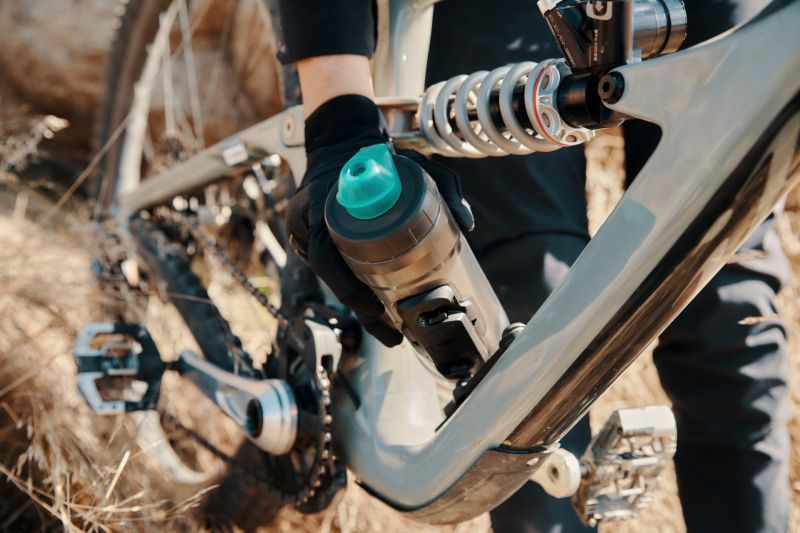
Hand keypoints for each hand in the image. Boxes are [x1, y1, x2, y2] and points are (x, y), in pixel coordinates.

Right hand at [286, 95, 473, 345]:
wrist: (340, 141)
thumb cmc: (377, 154)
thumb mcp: (414, 164)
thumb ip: (443, 188)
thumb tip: (466, 225)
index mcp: (323, 203)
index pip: (329, 255)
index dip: (350, 287)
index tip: (377, 306)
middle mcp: (307, 221)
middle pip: (331, 277)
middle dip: (361, 310)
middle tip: (392, 332)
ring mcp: (305, 232)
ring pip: (330, 277)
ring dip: (358, 305)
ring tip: (389, 329)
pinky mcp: (311, 239)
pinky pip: (329, 269)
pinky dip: (351, 288)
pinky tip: (374, 308)